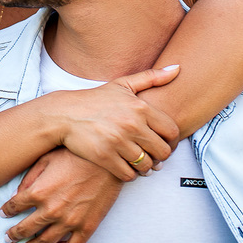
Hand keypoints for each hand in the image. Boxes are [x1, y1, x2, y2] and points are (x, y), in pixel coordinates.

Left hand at [1, 149, 122, 242]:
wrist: (106, 159)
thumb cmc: (76, 154)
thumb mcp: (46, 159)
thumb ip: (29, 178)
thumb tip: (16, 195)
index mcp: (38, 191)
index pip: (15, 207)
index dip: (7, 211)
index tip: (4, 214)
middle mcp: (51, 210)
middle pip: (26, 229)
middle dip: (14, 235)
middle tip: (9, 238)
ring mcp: (69, 221)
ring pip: (45, 242)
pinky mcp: (87, 227)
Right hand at [51, 65, 180, 179]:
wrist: (65, 114)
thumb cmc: (96, 100)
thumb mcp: (123, 84)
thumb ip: (152, 77)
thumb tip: (178, 68)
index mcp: (141, 107)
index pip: (172, 132)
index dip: (172, 141)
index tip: (166, 143)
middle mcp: (132, 124)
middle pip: (162, 152)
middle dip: (160, 157)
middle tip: (154, 156)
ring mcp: (118, 142)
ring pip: (146, 165)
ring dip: (146, 167)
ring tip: (141, 163)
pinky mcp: (105, 157)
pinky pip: (129, 174)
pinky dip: (131, 174)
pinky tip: (127, 167)